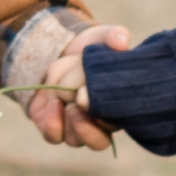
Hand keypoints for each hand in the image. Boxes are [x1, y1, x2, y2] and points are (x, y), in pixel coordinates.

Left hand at [11, 21, 113, 153]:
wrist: (56, 55)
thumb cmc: (87, 51)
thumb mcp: (101, 38)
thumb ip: (113, 36)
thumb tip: (122, 42)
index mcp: (119, 107)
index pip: (120, 125)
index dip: (109, 116)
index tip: (99, 95)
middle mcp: (100, 125)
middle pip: (98, 139)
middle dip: (86, 113)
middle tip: (79, 93)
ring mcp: (77, 130)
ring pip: (76, 139)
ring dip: (67, 112)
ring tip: (62, 91)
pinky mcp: (55, 130)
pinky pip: (54, 137)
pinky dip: (53, 122)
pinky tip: (53, 103)